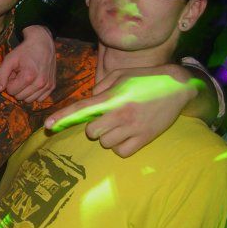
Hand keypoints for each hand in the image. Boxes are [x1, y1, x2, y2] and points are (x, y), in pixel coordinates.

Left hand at [0, 25, 55, 101]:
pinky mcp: (52, 86)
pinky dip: (34, 93)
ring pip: (29, 100)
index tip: (13, 73)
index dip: (9, 82)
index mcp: (29, 76)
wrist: (42, 43)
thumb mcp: (9, 59)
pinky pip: (39, 99)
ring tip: (27, 78)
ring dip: (25, 91)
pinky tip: (34, 82)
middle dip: (17, 87)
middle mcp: (40, 83)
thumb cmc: (24, 51)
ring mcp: (47, 85)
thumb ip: (1, 74)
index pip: (11, 91)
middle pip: (20, 97)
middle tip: (19, 74)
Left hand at [45, 68, 202, 156]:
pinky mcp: (145, 138)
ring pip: (106, 143)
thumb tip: (90, 99)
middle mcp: (120, 114)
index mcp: (111, 98)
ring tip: (121, 125)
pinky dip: (121, 146)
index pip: (81, 109)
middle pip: (92, 132)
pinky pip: (121, 151)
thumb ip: (101, 87)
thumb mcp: (120, 75)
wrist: (178, 87)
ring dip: (108, 137)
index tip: (48, 125)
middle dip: (95, 127)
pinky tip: (128, 135)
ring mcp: (133, 127)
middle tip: (106, 119)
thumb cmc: (145, 78)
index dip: (62, 117)